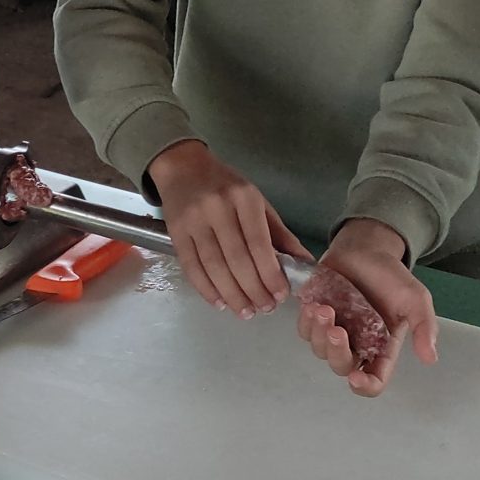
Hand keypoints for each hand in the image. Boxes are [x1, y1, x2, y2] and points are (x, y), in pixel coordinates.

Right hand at [149, 140, 303, 316]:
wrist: (182, 167)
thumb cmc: (226, 186)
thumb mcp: (258, 202)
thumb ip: (279, 235)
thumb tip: (304, 265)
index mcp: (244, 198)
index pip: (259, 244)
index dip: (270, 274)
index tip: (279, 295)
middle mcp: (217, 208)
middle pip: (236, 259)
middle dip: (253, 290)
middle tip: (265, 309)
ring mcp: (193, 220)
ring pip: (214, 267)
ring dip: (231, 294)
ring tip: (245, 312)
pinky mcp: (175, 232)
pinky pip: (191, 266)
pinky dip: (206, 289)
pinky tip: (219, 302)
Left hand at [297, 219, 439, 396]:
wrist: (366, 248)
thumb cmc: (391, 275)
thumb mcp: (415, 298)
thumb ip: (424, 326)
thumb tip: (430, 357)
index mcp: (383, 346)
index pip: (374, 379)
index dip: (365, 385)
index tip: (356, 378)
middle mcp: (357, 344)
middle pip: (342, 367)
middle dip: (337, 352)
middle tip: (337, 329)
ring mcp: (335, 331)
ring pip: (321, 350)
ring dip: (320, 334)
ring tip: (324, 309)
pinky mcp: (316, 316)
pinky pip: (306, 330)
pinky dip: (307, 322)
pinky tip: (313, 305)